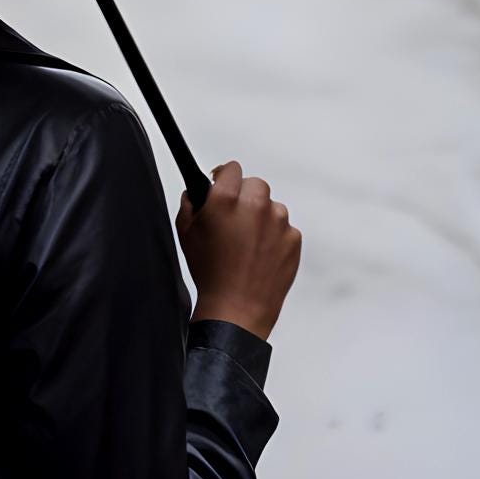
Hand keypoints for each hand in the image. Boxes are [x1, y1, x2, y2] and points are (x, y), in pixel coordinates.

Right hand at [178, 162, 300, 340]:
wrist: (236, 310)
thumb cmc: (209, 274)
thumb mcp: (186, 234)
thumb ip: (189, 204)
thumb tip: (195, 192)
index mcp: (225, 199)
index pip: (231, 169)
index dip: (224, 178)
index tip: (223, 186)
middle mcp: (254, 204)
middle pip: (254, 184)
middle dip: (245, 197)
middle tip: (235, 220)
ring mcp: (277, 221)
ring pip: (272, 206)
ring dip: (262, 217)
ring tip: (248, 245)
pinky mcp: (293, 238)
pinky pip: (285, 228)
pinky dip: (275, 237)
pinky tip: (261, 256)